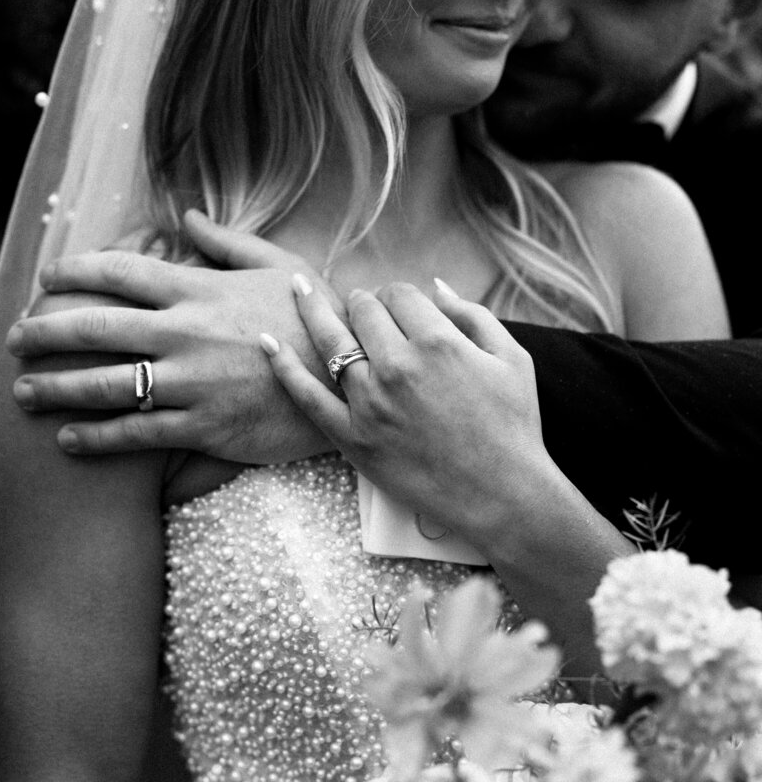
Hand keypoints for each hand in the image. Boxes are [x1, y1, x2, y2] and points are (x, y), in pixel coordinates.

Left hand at [6, 211, 338, 462]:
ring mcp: (193, 382)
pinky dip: (97, 437)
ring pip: (107, 385)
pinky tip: (69, 440)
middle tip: (12, 340)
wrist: (356, 379)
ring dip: (56, 388)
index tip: (46, 277)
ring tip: (24, 392)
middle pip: (96, 326)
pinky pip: (138, 433)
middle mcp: (187, 333)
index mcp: (201, 289)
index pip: (121, 272)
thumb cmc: (318, 318)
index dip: (74, 271)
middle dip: (45, 332)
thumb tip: (187, 217)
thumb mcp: (282, 265)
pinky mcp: (205, 426)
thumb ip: (228, 241)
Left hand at [264, 276, 632, 674]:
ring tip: (300, 292)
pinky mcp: (352, 438)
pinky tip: (266, 342)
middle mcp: (399, 366)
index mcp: (438, 341)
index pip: (400, 294)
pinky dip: (283, 367)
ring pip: (331, 342)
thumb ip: (473, 314)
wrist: (502, 495)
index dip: (399, 295)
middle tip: (364, 310)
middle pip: (363, 311)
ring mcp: (370, 403)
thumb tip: (435, 286)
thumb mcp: (512, 358)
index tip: (400, 306)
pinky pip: (306, 396)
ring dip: (318, 314)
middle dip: (364, 304)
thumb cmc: (514, 426)